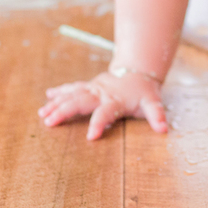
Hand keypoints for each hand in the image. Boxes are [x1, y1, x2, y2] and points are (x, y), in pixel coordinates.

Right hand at [39, 71, 166, 139]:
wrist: (138, 70)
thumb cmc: (144, 92)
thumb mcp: (153, 102)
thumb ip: (157, 116)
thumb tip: (164, 129)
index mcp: (116, 100)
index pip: (106, 113)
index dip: (99, 124)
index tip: (90, 137)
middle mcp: (101, 93)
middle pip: (80, 102)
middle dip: (64, 111)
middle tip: (49, 122)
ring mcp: (93, 88)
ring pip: (72, 95)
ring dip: (57, 103)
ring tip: (43, 114)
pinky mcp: (89, 86)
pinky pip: (72, 88)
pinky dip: (60, 92)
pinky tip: (47, 97)